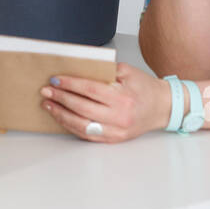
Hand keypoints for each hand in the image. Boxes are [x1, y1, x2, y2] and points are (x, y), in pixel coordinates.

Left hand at [40, 62, 171, 141]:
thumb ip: (104, 70)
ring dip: (62, 115)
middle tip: (46, 91)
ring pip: (82, 124)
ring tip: (49, 105)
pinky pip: (88, 134)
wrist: (163, 107)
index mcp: (122, 97)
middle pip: (82, 107)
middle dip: (61, 98)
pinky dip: (72, 126)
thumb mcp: (127, 72)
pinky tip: (62, 118)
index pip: (90, 89)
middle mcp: (119, 116)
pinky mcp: (113, 139)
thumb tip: (78, 70)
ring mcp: (116, 130)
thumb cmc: (145, 87)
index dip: (70, 84)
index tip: (56, 80)